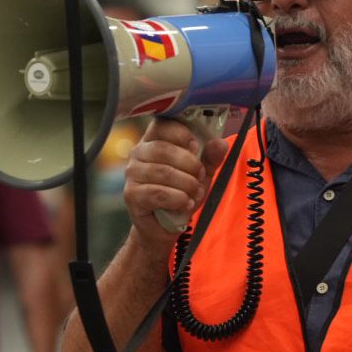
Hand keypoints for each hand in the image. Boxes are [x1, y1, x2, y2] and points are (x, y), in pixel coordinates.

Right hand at [123, 118, 227, 239]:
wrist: (165, 226)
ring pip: (163, 172)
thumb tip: (220, 143)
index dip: (181, 134)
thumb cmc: (180, 193)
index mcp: (154, 140)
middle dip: (190, 164)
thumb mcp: (200, 173)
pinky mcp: (131, 195)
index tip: (196, 147)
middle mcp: (138, 153)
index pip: (162, 125)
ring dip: (186, 184)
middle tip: (199, 177)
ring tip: (195, 193)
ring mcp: (132, 174)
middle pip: (163, 149)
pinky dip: (177, 199)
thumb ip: (210, 157)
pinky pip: (158, 193)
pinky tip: (185, 204)